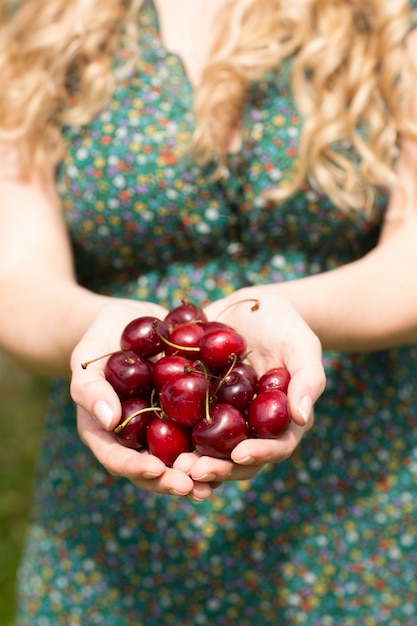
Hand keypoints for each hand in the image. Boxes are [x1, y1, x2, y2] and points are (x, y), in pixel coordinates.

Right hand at [70, 297, 215, 499]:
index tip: (155, 470)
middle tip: (193, 488)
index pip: (117, 458)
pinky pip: (200, 431)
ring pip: (180, 458)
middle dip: (172, 481)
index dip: (135, 468)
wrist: (129, 323)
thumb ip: (91, 389)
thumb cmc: (100, 340)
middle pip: (153, 469)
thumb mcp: (88, 360)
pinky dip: (216, 443)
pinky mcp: (186, 413)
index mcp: (106, 433)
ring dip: (198, 472)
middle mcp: (137, 437)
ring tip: (218, 480)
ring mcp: (162, 427)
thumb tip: (109, 420)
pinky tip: (236, 448)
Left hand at [177, 285, 324, 483]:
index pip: (274, 446)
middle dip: (217, 467)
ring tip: (173, 463)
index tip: (240, 454)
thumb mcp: (302, 346)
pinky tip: (150, 435)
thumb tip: (301, 415)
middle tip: (193, 469)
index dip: (259, 454)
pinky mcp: (196, 403)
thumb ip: (307, 379)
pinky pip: (182, 421)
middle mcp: (249, 426)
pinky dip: (169, 432)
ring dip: (191, 459)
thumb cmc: (285, 325)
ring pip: (207, 447)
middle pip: (235, 457)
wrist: (250, 306)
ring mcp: (221, 417)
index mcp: (279, 421)